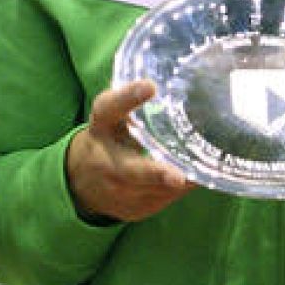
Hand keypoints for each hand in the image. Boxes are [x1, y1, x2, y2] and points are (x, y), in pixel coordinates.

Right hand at [65, 81, 192, 223]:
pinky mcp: (134, 210)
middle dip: (155, 174)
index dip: (127, 97)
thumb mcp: (110, 116)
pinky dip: (182, 188)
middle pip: (131, 171)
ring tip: (204, 166)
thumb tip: (163, 74)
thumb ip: (129, 98)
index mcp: (101, 126)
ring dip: (182, 180)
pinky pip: (166, 199)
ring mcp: (118, 192)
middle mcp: (106, 162)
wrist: (80, 184)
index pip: (109, 109)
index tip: (149, 86)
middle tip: (177, 176)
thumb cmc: (107, 139)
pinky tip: (191, 176)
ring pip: (158, 190)